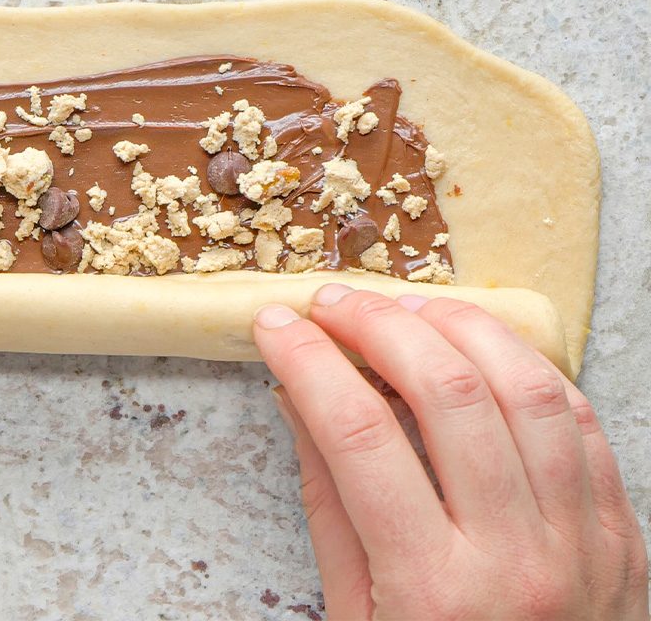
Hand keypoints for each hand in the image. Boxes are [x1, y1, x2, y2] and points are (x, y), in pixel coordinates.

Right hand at [255, 285, 647, 619]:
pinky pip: (581, 422)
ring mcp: (579, 542)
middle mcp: (515, 557)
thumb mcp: (356, 614)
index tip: (277, 325)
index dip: (309, 362)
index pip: (359, 434)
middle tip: (333, 304)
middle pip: (446, 392)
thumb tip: (299, 400)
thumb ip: (329, 503)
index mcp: (432, 589)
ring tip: (407, 309)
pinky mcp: (618, 533)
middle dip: (378, 325)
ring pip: (527, 389)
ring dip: (460, 327)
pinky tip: (483, 350)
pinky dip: (528, 369)